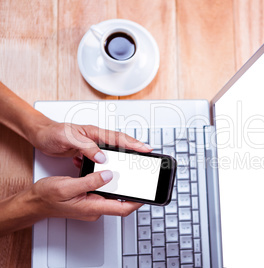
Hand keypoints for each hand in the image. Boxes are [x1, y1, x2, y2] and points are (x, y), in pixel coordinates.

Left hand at [29, 121, 151, 166]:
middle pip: (120, 143)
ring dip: (123, 157)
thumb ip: (87, 147)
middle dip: (135, 149)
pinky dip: (107, 163)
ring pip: (112, 151)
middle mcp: (95, 138)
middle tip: (147, 155)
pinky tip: (109, 169)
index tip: (146, 148)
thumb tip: (102, 157)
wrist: (40, 135)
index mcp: (94, 132)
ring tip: (133, 164)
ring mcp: (92, 145)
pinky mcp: (87, 152)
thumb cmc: (52, 133)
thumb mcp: (69, 139)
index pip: (119, 138)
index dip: (134, 144)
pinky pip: (102, 157)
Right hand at [30, 170, 141, 220]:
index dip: (137, 202)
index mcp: (92, 207)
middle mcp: (94, 208)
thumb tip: (109, 175)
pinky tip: (107, 173)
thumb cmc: (47, 197)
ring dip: (118, 185)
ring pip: (111, 196)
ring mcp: (91, 205)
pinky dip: (107, 183)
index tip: (146, 193)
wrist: (34, 202)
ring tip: (126, 172)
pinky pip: (102, 192)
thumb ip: (90, 181)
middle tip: (140, 178)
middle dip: (131, 191)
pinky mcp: (88, 200)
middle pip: (120, 201)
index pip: (122, 208)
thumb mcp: (68, 186)